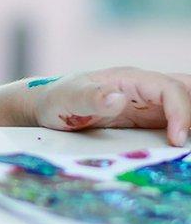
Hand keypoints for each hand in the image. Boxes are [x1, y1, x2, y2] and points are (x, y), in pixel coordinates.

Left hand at [30, 68, 190, 145]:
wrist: (47, 106)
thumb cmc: (56, 99)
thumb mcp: (68, 99)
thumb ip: (91, 97)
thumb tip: (117, 98)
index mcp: (129, 79)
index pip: (169, 88)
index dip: (180, 112)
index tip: (177, 139)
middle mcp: (144, 88)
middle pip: (186, 89)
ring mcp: (148, 102)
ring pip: (184, 102)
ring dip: (190, 119)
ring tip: (190, 144)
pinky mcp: (148, 118)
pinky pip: (176, 119)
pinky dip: (185, 127)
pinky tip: (183, 143)